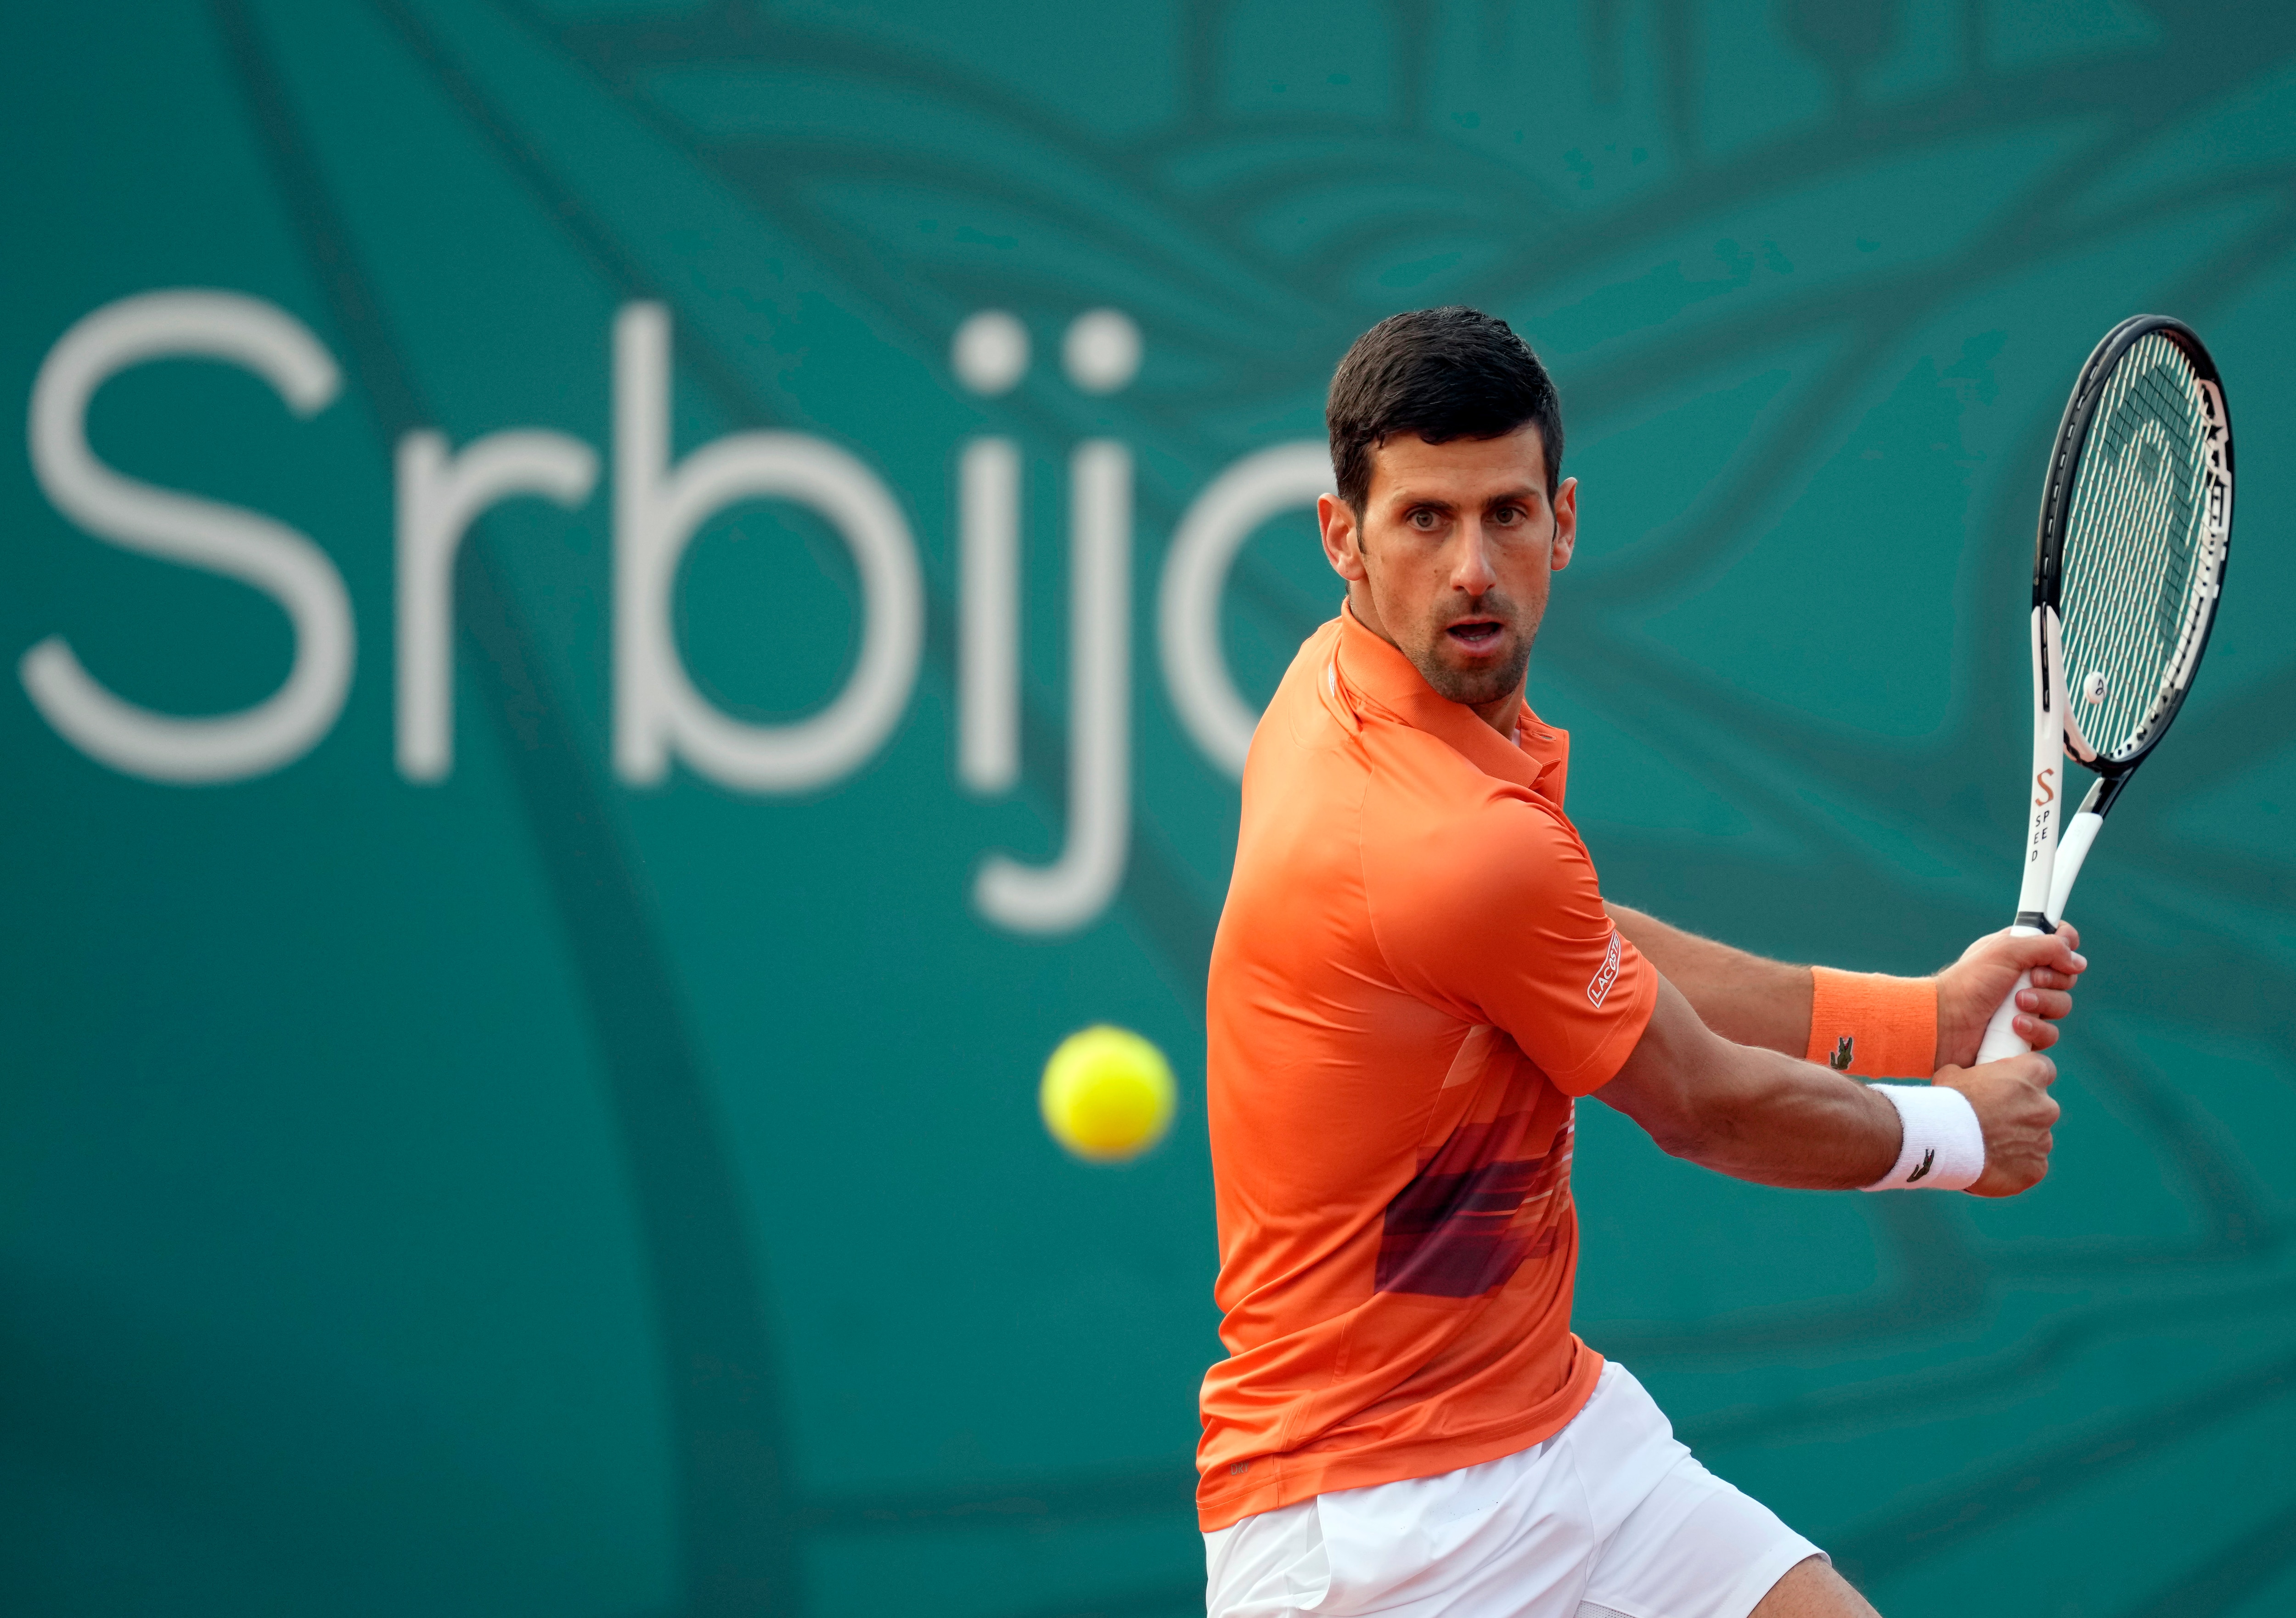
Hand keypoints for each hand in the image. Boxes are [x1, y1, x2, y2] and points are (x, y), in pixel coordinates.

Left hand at [1933, 922, 2086, 1068]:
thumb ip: (2045, 946)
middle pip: (2066, 977)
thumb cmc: (1968, 983)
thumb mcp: (2005, 951)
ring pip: (2062, 1006)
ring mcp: (2026, 1007)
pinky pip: (2050, 1034)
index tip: (2061, 950)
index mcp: (2019, 952)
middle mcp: (2024, 978)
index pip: (2057, 942)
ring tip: (2016, 1005)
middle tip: (2029, 980)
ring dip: (2043, 1004)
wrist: (1945, 1023)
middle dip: (2053, 980)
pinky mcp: (2024, 1033)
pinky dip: (2035, 1029)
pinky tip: (2014, 1026)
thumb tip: (2076, 959)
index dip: (2065, 945)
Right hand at [1934, 1053, 2059, 1195]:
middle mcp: (2046, 1107)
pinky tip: (1989, 1166)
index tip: (2010, 1086)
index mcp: (2031, 1075)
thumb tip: (1967, 1080)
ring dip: (2015, 1142)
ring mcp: (2044, 1140)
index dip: (2026, 1078)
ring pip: (2034, 1140)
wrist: (1944, 1140)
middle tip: (1991, 1121)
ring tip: (1985, 1147)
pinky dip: (2012, 1167)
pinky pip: (2028, 1167)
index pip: (2043, 1069)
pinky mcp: (2036, 1169)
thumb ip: (1973, 1075)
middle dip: (2020, 1114)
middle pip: (2040, 1108)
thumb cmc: (1948, 1101)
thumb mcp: (1954, 1073)